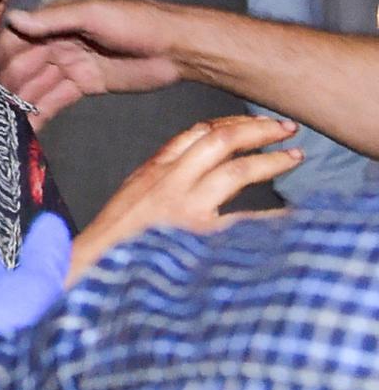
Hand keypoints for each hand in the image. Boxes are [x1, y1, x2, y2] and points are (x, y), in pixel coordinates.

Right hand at [0, 0, 186, 130]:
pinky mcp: (85, 84)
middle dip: (6, 84)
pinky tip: (24, 129)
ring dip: (19, 102)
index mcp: (58, 19)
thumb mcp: (94, 14)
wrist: (179, 48)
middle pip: (24, 64)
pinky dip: (40, 113)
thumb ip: (54, 19)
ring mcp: (71, 64)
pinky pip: (55, 100)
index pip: (18, 37)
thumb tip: (14, 19)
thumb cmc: (138, 22)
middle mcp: (59, 40)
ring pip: (36, 84)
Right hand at [69, 116, 300, 282]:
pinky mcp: (198, 236)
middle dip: (257, 130)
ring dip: (271, 162)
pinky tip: (292, 216)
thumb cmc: (115, 240)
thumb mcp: (134, 196)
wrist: (95, 267)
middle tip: (286, 130)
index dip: (232, 123)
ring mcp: (185, 207)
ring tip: (294, 158)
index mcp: (154, 169)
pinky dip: (272, 217)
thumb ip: (164, 179)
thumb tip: (202, 172)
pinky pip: (244, 221)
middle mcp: (169, 181)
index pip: (197, 131)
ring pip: (236, 171)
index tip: (256, 124)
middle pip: (220, 140)